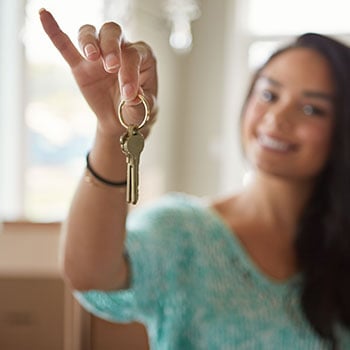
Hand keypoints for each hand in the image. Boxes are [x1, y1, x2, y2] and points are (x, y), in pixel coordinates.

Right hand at [39, 9, 157, 136]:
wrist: (120, 120)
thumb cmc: (135, 111)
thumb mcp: (141, 111)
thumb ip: (139, 104)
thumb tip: (134, 97)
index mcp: (142, 57)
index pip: (134, 56)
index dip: (131, 72)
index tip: (128, 94)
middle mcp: (121, 48)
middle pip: (114, 33)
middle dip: (111, 47)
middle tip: (111, 66)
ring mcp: (99, 56)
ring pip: (92, 33)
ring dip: (89, 41)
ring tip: (91, 56)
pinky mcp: (81, 65)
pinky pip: (65, 46)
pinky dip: (54, 31)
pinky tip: (44, 15)